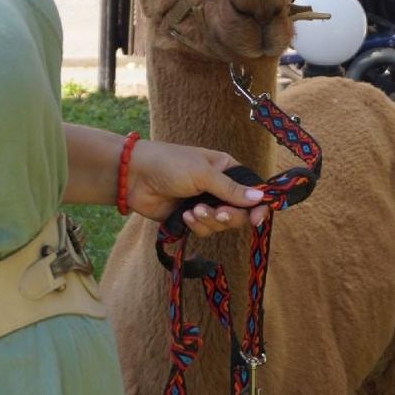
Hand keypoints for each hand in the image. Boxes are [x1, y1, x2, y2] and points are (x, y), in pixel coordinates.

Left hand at [125, 140, 269, 234]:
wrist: (134, 177)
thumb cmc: (170, 164)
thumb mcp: (204, 173)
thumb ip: (231, 189)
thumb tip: (260, 197)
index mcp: (227, 170)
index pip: (252, 191)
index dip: (258, 206)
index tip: (256, 219)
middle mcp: (219, 188)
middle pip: (239, 212)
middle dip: (228, 215)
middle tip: (217, 212)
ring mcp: (205, 204)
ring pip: (222, 224)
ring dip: (209, 220)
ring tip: (192, 211)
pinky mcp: (190, 218)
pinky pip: (205, 230)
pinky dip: (197, 226)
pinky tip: (185, 216)